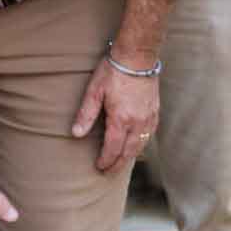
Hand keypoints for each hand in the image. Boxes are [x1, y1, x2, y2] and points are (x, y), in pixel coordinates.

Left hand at [70, 56, 160, 172]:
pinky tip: (135, 146)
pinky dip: (141, 145)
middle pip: (128, 152)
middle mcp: (137, 122)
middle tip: (108, 172)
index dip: (105, 161)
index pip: (113, 149)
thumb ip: (86, 114)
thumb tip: (75, 134)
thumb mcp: (94, 91)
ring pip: (141, 146)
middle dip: (117, 165)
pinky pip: (149, 135)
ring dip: (130, 157)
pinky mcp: (155, 112)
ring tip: (120, 163)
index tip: (99, 167)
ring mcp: (149, 118)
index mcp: (121, 119)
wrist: (138, 57)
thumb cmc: (113, 72)